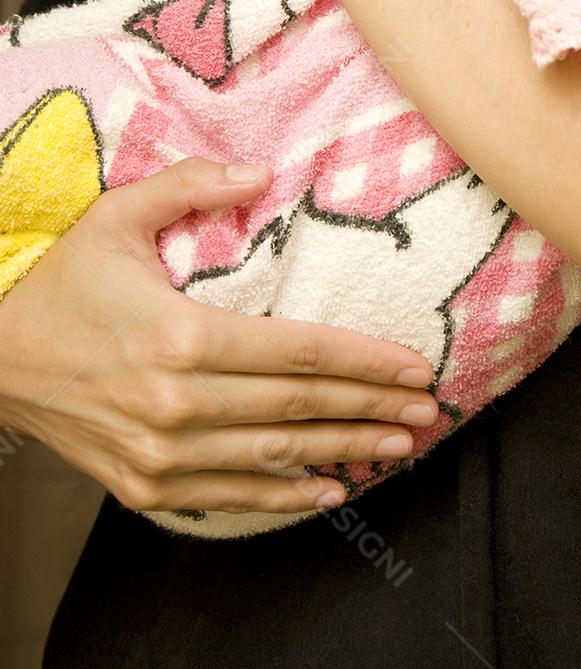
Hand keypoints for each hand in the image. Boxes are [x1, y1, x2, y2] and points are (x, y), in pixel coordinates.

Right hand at [0, 158, 436, 514]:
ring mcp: (162, 454)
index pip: (299, 351)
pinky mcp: (146, 485)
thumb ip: (192, 184)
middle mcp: (178, 403)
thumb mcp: (117, 215)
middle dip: (374, 410)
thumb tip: (262, 172)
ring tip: (400, 447)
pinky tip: (331, 490)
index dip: (366, 361)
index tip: (416, 366)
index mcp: (183, 336)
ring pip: (277, 455)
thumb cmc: (62, 283)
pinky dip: (286, 496)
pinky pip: (232, 495)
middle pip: (300, 407)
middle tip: (430, 412)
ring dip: (346, 452)